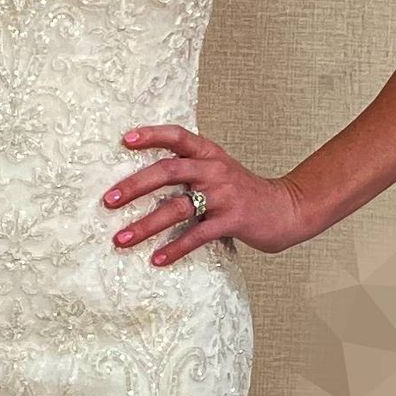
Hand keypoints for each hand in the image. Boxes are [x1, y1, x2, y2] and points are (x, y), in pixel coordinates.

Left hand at [102, 124, 315, 262]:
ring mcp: (223, 196)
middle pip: (168, 171)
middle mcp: (214, 170)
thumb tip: (145, 177)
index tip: (125, 140)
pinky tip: (157, 259)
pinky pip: (197, 235)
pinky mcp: (232, 221)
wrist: (287, 208)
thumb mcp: (219, 170)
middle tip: (108, 200)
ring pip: (177, 208)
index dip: (152, 135)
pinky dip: (175, 249)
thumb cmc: (244, 193)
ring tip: (121, 239)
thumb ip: (190, 168)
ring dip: (145, 226)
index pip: (178, 136)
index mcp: (209, 154)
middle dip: (135, 186)